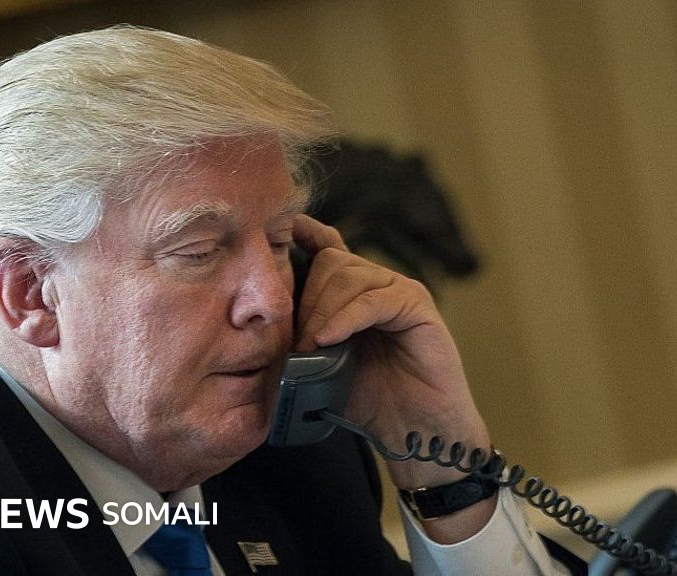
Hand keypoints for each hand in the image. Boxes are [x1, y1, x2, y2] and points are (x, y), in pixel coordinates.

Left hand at [292, 215, 495, 540]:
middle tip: (298, 342)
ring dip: (322, 311)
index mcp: (354, 291)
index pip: (328, 247)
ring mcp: (399, 291)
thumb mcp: (320, 365)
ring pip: (349, 277)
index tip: (279, 232)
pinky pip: (373, 300)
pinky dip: (345, 319)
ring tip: (312, 348)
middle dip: (306, 298)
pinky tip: (329, 340)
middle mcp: (377, 283)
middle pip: (331, 262)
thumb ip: (299, 337)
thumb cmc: (367, 399)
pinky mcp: (417, 307)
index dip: (304, 235)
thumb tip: (259, 326)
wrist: (412, 429)